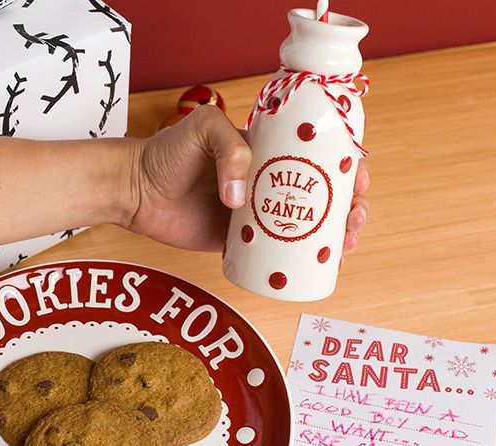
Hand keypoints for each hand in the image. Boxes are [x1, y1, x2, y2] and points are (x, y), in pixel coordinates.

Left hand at [125, 105, 369, 253]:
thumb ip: (229, 147)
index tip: (359, 185)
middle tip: (352, 223)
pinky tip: (313, 267)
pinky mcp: (238, 241)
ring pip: (303, 227)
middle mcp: (266, 184)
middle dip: (348, 209)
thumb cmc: (166, 153)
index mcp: (267, 153)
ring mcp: (254, 215)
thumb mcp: (201, 129)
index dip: (346, 171)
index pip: (317, 158)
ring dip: (330, 238)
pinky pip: (273, 252)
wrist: (135, 190)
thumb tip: (242, 199)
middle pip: (319, 197)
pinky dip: (296, 261)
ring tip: (342, 247)